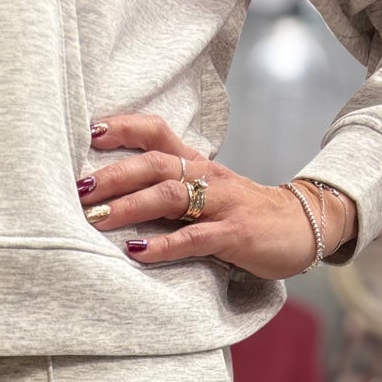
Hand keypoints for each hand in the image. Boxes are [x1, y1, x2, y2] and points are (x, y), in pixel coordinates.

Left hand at [80, 114, 356, 279]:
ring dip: (129, 207)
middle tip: (78, 188)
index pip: (157, 132)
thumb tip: (116, 197)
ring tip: (96, 219)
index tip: (89, 133)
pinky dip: (162, 246)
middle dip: (113, 174)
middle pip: (154, 164)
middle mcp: (207, 176)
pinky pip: (193, 238)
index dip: (124, 128)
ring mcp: (221, 204)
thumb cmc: (243, 214)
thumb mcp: (206, 194)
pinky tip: (136, 253)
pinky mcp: (233, 235)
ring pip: (170, 196)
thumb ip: (169, 190)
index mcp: (197, 164)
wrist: (303, 226)